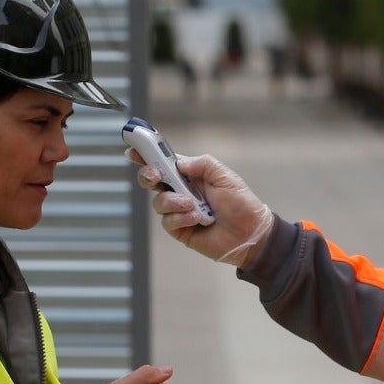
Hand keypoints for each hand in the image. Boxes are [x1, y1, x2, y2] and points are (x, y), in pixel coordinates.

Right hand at [131, 150, 274, 266]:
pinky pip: (168, 221)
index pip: (164, 162)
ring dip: (174, 202)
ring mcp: (179, 211)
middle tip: (156, 177)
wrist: (251, 233)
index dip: (147, 155)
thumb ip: (202, 164)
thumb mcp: (225, 176)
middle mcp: (181, 191)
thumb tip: (178, 163)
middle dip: (148, 176)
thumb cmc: (242, 204)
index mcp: (191, 175)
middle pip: (152, 180)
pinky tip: (196, 219)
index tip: (133, 150)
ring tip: (193, 206)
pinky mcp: (180, 229)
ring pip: (159, 202)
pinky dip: (180, 218)